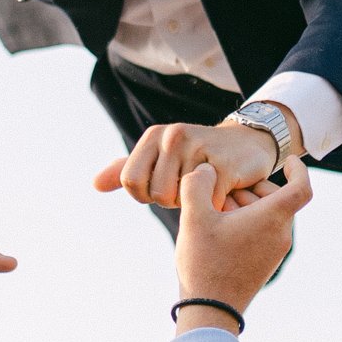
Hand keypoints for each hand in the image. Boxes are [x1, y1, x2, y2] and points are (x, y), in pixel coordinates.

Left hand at [93, 115, 287, 211]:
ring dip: (195, 203)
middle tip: (191, 188)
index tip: (165, 189)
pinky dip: (215, 205)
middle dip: (173, 201)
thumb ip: (128, 171)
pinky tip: (225, 190)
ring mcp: (199, 147)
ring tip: (207, 186)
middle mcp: (173, 136)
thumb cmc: (198, 156)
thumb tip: (94, 184)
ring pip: (181, 199)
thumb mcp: (161, 158)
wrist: (247, 144)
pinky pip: (207, 202)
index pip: (130, 181)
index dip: (146, 195)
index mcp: (154, 136)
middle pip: (156, 194)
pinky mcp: (224, 164)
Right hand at [172, 156, 310, 321]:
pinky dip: (245, 223)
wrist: (211, 310)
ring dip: (243, 206)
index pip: (302, 187)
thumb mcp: (193, 217)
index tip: (285, 160)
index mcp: (272, 218)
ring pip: (267, 214)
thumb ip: (197, 183)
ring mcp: (276, 251)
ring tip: (214, 214)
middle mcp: (281, 234)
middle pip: (275, 197)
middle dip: (249, 189)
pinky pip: (263, 232)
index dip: (298, 169)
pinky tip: (218, 231)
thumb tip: (207, 169)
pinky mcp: (267, 262)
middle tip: (219, 194)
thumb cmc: (204, 262)